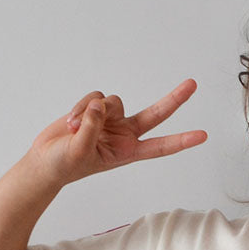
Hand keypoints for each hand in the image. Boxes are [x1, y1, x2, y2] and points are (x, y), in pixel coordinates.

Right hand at [28, 79, 207, 185]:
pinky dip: (80, 107)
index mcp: (128, 152)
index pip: (161, 146)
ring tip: (75, 129)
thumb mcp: (80, 152)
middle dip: (174, 99)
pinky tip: (70, 122)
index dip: (181, 141)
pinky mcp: (96, 108)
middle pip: (155, 113)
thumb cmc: (65, 165)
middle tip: (193, 84)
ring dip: (91, 112)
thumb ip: (93, 127)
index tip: (203, 136)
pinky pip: (95, 97)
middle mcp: (125, 134)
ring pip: (113, 101)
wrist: (46, 159)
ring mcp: (111, 119)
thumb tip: (101, 103)